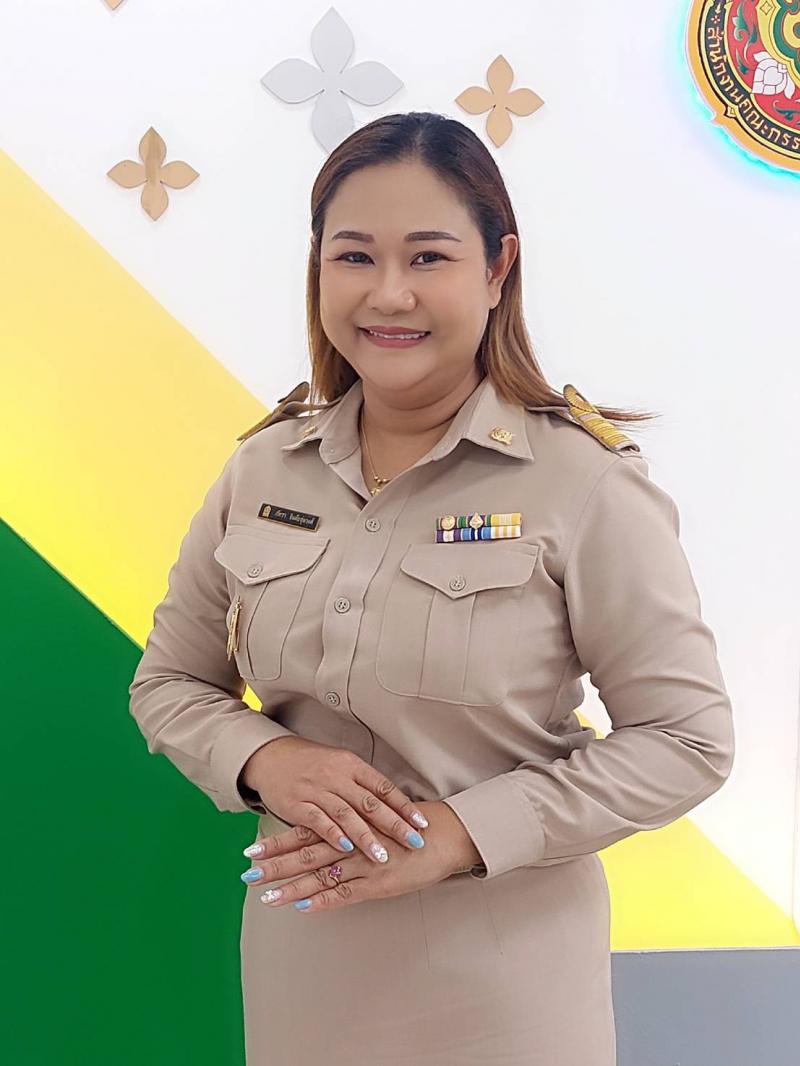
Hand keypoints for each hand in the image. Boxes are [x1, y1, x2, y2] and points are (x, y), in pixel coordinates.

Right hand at [240, 735, 429, 863]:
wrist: (272, 756)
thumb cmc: (310, 763)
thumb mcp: (340, 766)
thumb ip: (362, 785)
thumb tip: (393, 805)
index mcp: (351, 765)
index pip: (383, 787)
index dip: (403, 806)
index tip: (421, 824)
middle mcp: (336, 776)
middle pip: (370, 802)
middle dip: (394, 825)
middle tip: (413, 842)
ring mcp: (316, 789)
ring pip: (346, 814)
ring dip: (366, 837)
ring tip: (383, 856)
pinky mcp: (297, 803)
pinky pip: (317, 820)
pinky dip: (332, 834)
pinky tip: (345, 847)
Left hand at [240, 800, 469, 912]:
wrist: (441, 834)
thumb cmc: (407, 825)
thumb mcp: (374, 818)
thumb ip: (349, 825)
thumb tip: (322, 833)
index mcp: (347, 824)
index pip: (305, 832)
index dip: (277, 842)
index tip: (251, 850)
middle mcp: (350, 842)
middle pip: (305, 853)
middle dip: (275, 865)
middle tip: (247, 873)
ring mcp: (363, 863)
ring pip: (320, 875)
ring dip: (290, 886)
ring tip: (265, 896)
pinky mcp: (378, 883)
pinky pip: (344, 893)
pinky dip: (321, 900)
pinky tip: (301, 906)